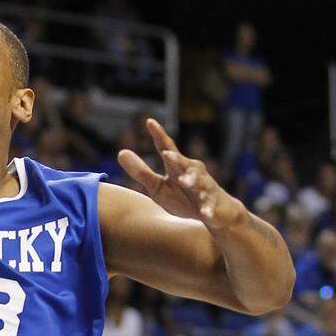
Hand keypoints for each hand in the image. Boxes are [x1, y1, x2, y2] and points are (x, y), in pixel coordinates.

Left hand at [118, 119, 246, 229]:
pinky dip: (208, 209)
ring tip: (184, 181)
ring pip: (200, 182)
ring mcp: (205, 188)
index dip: (159, 135)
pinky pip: (210, 207)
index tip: (149, 122)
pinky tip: (205, 214)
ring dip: (192, 181)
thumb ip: (141, 172)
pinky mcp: (213, 204)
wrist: (214, 213)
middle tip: (167, 154)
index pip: (167, 148)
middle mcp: (193, 173)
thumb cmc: (182, 197)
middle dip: (176, 159)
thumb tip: (120, 152)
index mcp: (177, 167)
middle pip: (184, 163)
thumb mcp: (158, 187)